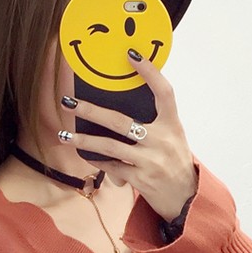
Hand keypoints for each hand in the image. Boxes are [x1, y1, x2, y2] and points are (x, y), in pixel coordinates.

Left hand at [58, 50, 197, 221]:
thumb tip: (118, 111)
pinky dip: (98, 161)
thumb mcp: (172, 138)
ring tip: (65, 135)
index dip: (149, 72)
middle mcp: (162, 140)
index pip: (164, 92)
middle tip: (69, 102)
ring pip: (110, 145)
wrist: (186, 198)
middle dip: (91, 111)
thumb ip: (153, 124)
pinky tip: (85, 155)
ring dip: (84, 139)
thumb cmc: (175, 163)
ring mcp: (151, 160)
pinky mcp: (141, 179)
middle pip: (121, 120)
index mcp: (172, 125)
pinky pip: (113, 166)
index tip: (131, 54)